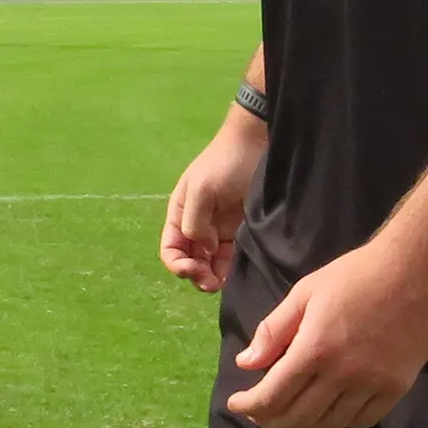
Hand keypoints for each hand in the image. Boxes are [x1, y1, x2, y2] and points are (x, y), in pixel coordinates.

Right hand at [160, 114, 265, 292]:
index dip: (177, 265)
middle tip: (212, 283)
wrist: (256, 144)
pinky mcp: (240, 231)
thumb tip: (201, 248)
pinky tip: (235, 275)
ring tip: (224, 283)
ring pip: (210, 263)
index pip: (171, 250)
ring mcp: (219, 230)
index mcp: (180, 214)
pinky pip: (231, 257)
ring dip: (213, 276)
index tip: (193, 270)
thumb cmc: (224, 163)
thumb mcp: (202, 189)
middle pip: (190, 261)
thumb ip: (195, 222)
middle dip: (197, 275)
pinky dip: (230, 269)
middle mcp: (197, 225)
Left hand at [222, 237, 427, 427]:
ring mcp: (372, 384)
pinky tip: (331, 410)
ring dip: (304, 423)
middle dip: (270, 420)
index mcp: (314, 349)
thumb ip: (273, 331)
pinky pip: (363, 420)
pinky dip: (340, 421)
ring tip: (292, 411)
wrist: (416, 270)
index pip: (272, 395)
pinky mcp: (397, 387)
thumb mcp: (305, 293)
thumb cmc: (356, 275)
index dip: (249, 406)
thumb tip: (246, 364)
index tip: (236, 405)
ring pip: (329, 423)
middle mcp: (342, 375)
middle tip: (259, 413)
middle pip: (297, 416)